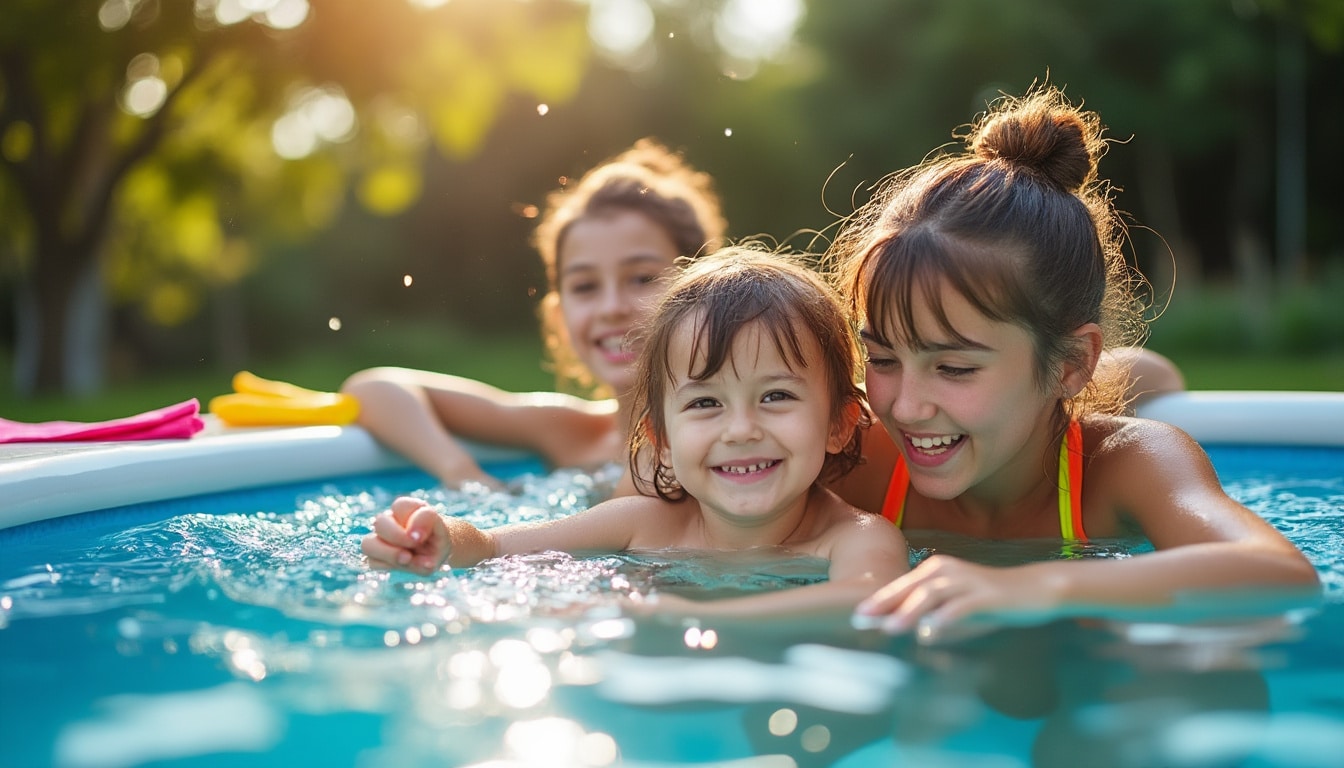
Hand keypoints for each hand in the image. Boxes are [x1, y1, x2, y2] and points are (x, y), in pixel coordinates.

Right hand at [361, 496, 451, 574]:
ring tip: (408, 559)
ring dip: (389, 554)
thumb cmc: (436, 537)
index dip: (413, 521)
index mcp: (405, 509)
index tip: (422, 536)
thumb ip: (428, 522)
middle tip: (415, 545)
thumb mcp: (441, 528)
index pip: (400, 506)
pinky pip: (373, 562)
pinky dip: (391, 566)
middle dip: (397, 536)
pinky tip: (408, 566)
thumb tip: (412, 534)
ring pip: (368, 544)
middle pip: (379, 523)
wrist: (436, 553)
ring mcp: (379, 539)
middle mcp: (388, 521)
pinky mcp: (375, 557)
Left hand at [852, 555, 1060, 637]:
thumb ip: (931, 615)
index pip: (902, 585)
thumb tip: (904, 630)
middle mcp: (948, 569)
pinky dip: (943, 618)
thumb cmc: (991, 601)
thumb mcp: (957, 608)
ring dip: (909, 612)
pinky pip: (961, 607)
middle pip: (910, 587)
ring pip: (931, 594)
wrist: (1034, 589)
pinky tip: (930, 632)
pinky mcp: (986, 595)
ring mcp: (967, 580)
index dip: (879, 600)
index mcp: (937, 569)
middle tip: (861, 620)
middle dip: (884, 604)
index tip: (858, 616)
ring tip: (890, 628)